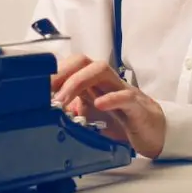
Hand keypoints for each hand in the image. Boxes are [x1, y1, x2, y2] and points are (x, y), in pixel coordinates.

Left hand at [51, 54, 165, 158]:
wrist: (154, 131)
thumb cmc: (122, 120)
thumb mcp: (91, 118)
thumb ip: (73, 112)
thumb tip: (49, 113)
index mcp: (93, 82)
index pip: (71, 65)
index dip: (54, 72)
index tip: (37, 87)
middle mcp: (106, 81)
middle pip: (83, 61)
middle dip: (62, 72)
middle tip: (47, 91)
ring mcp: (122, 89)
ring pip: (101, 70)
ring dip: (78, 82)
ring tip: (63, 100)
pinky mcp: (137, 106)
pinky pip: (125, 96)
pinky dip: (110, 98)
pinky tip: (98, 104)